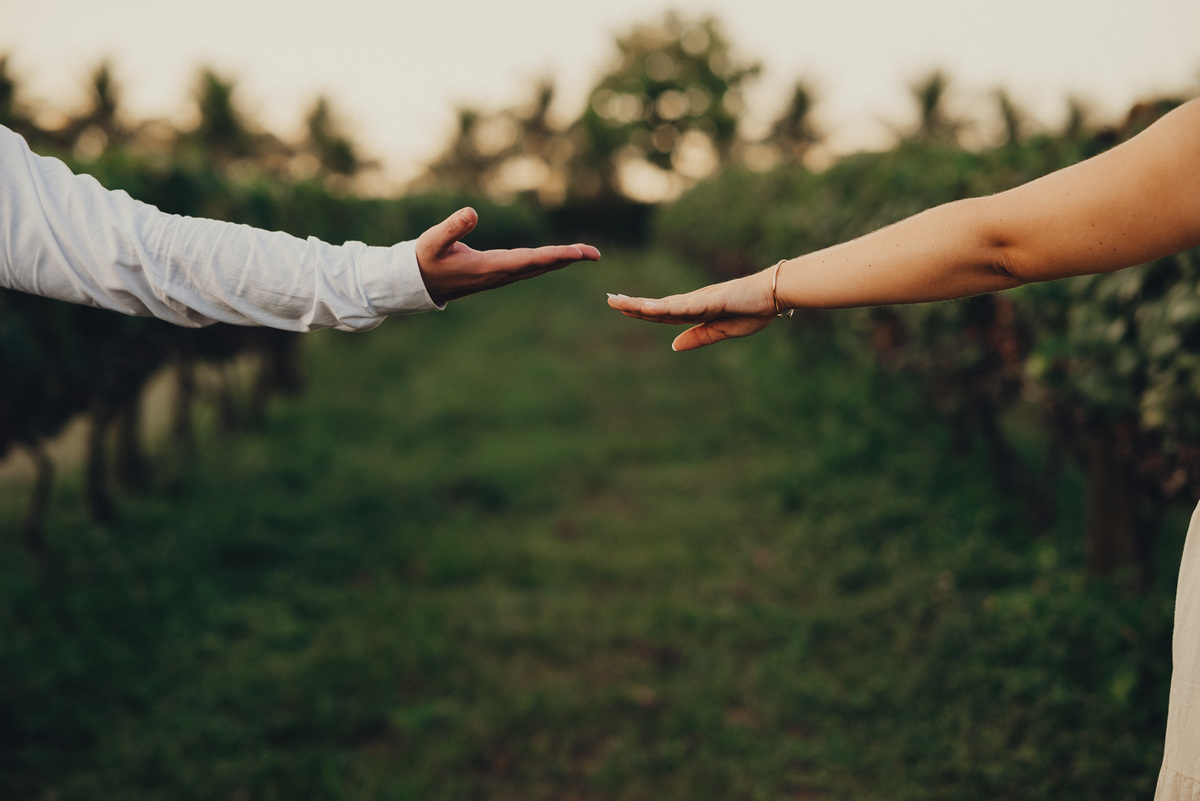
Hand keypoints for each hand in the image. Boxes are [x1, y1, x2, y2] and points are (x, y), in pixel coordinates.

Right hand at [416, 207, 600, 304]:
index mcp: (488, 268)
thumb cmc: (425, 259)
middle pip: (540, 266)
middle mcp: (500, 274)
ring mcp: (501, 275)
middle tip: (594, 253)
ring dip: (563, 260)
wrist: (419, 282)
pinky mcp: (499, 273)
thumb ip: (452, 227)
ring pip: (538, 267)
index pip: (527, 261)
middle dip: (568, 259)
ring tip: (589, 253)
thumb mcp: (433, 241)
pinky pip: (531, 266)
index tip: (574, 254)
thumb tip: (472, 211)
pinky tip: (563, 256)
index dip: (552, 256)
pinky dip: (550, 260)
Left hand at [607, 269, 777, 350]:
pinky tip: (652, 308)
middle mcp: (693, 303)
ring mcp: (701, 300)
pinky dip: (668, 308)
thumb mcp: (723, 331)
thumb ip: (698, 338)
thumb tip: (673, 346)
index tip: (620, 307)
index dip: (641, 311)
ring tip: (622, 302)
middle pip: (658, 306)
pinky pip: (686, 306)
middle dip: (633, 304)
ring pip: (666, 305)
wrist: (774, 296)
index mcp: (695, 311)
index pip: (662, 314)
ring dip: (643, 305)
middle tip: (609, 300)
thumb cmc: (753, 311)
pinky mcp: (712, 300)